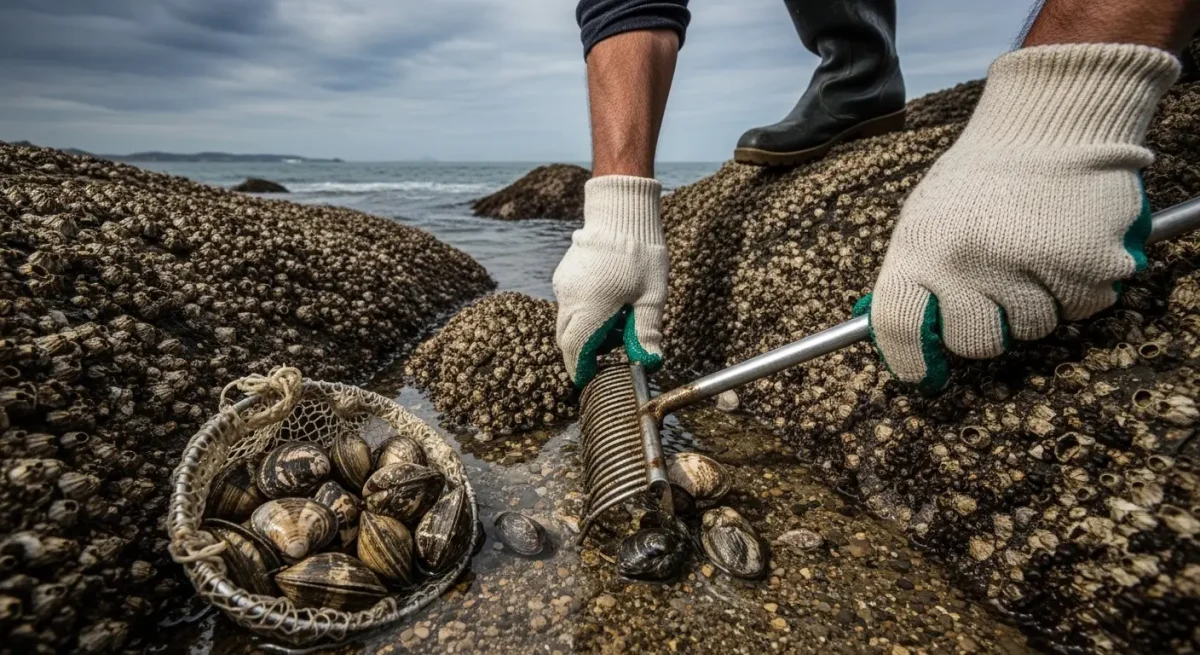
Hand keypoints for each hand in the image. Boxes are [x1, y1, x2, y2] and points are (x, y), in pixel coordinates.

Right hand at [553, 175, 668, 387]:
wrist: (621, 212)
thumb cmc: (641, 254)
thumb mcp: (651, 296)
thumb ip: (646, 331)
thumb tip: (650, 363)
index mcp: (590, 308)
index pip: (575, 351)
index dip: (580, 369)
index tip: (588, 379)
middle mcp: (570, 299)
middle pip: (567, 339)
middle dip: (583, 352)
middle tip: (610, 352)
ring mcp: (564, 285)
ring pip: (567, 321)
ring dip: (585, 331)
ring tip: (619, 320)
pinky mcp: (564, 275)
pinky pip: (569, 303)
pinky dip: (583, 313)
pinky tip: (610, 302)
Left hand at [857, 44, 1179, 392]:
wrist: (1052, 120)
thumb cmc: (983, 176)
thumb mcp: (926, 216)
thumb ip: (915, 274)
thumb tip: (903, 336)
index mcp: (919, 248)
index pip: (897, 325)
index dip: (906, 361)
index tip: (922, 375)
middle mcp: (967, 261)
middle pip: (974, 342)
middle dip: (986, 327)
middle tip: (997, 290)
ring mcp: (1027, 263)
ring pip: (1032, 329)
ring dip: (1037, 304)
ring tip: (1034, 254)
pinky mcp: (1084, 263)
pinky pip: (1082, 307)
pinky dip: (1080, 289)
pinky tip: (1068, 249)